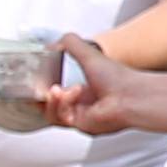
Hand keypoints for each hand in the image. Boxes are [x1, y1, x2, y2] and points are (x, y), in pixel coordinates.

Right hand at [27, 34, 143, 139]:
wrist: (131, 95)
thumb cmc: (118, 78)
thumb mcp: (89, 54)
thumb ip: (71, 44)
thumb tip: (55, 41)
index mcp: (84, 92)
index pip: (55, 94)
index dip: (43, 89)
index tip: (35, 82)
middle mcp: (82, 107)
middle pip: (49, 107)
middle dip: (41, 98)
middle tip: (38, 88)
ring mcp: (81, 118)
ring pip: (51, 114)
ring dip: (52, 100)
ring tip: (57, 89)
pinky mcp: (80, 126)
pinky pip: (61, 118)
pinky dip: (63, 104)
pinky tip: (72, 94)